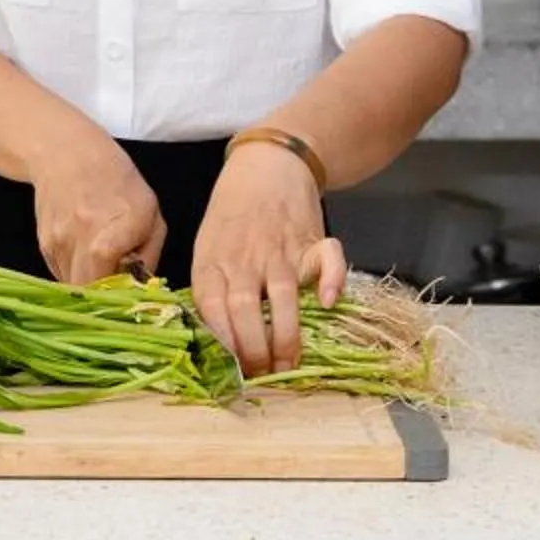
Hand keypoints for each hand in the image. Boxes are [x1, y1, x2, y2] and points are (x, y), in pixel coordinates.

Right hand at [28, 128, 167, 286]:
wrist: (66, 154)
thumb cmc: (118, 181)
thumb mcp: (150, 214)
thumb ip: (149, 255)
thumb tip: (141, 289)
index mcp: (109, 237)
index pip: (107, 290)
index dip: (119, 300)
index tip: (130, 297)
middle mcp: (79, 243)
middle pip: (86, 295)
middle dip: (102, 298)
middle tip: (117, 288)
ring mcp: (57, 245)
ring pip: (72, 286)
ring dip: (88, 283)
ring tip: (101, 261)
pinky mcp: (43, 245)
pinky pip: (61, 273)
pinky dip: (75, 271)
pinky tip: (84, 250)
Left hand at [192, 143, 349, 376]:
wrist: (267, 164)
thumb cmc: (233, 213)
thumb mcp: (207, 246)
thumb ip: (212, 288)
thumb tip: (216, 339)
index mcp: (213, 261)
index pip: (212, 310)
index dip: (223, 345)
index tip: (231, 372)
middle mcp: (244, 258)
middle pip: (245, 310)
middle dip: (254, 352)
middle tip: (262, 376)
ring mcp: (279, 250)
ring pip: (281, 297)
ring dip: (285, 336)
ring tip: (288, 364)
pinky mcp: (310, 239)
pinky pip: (327, 261)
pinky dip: (332, 281)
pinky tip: (329, 303)